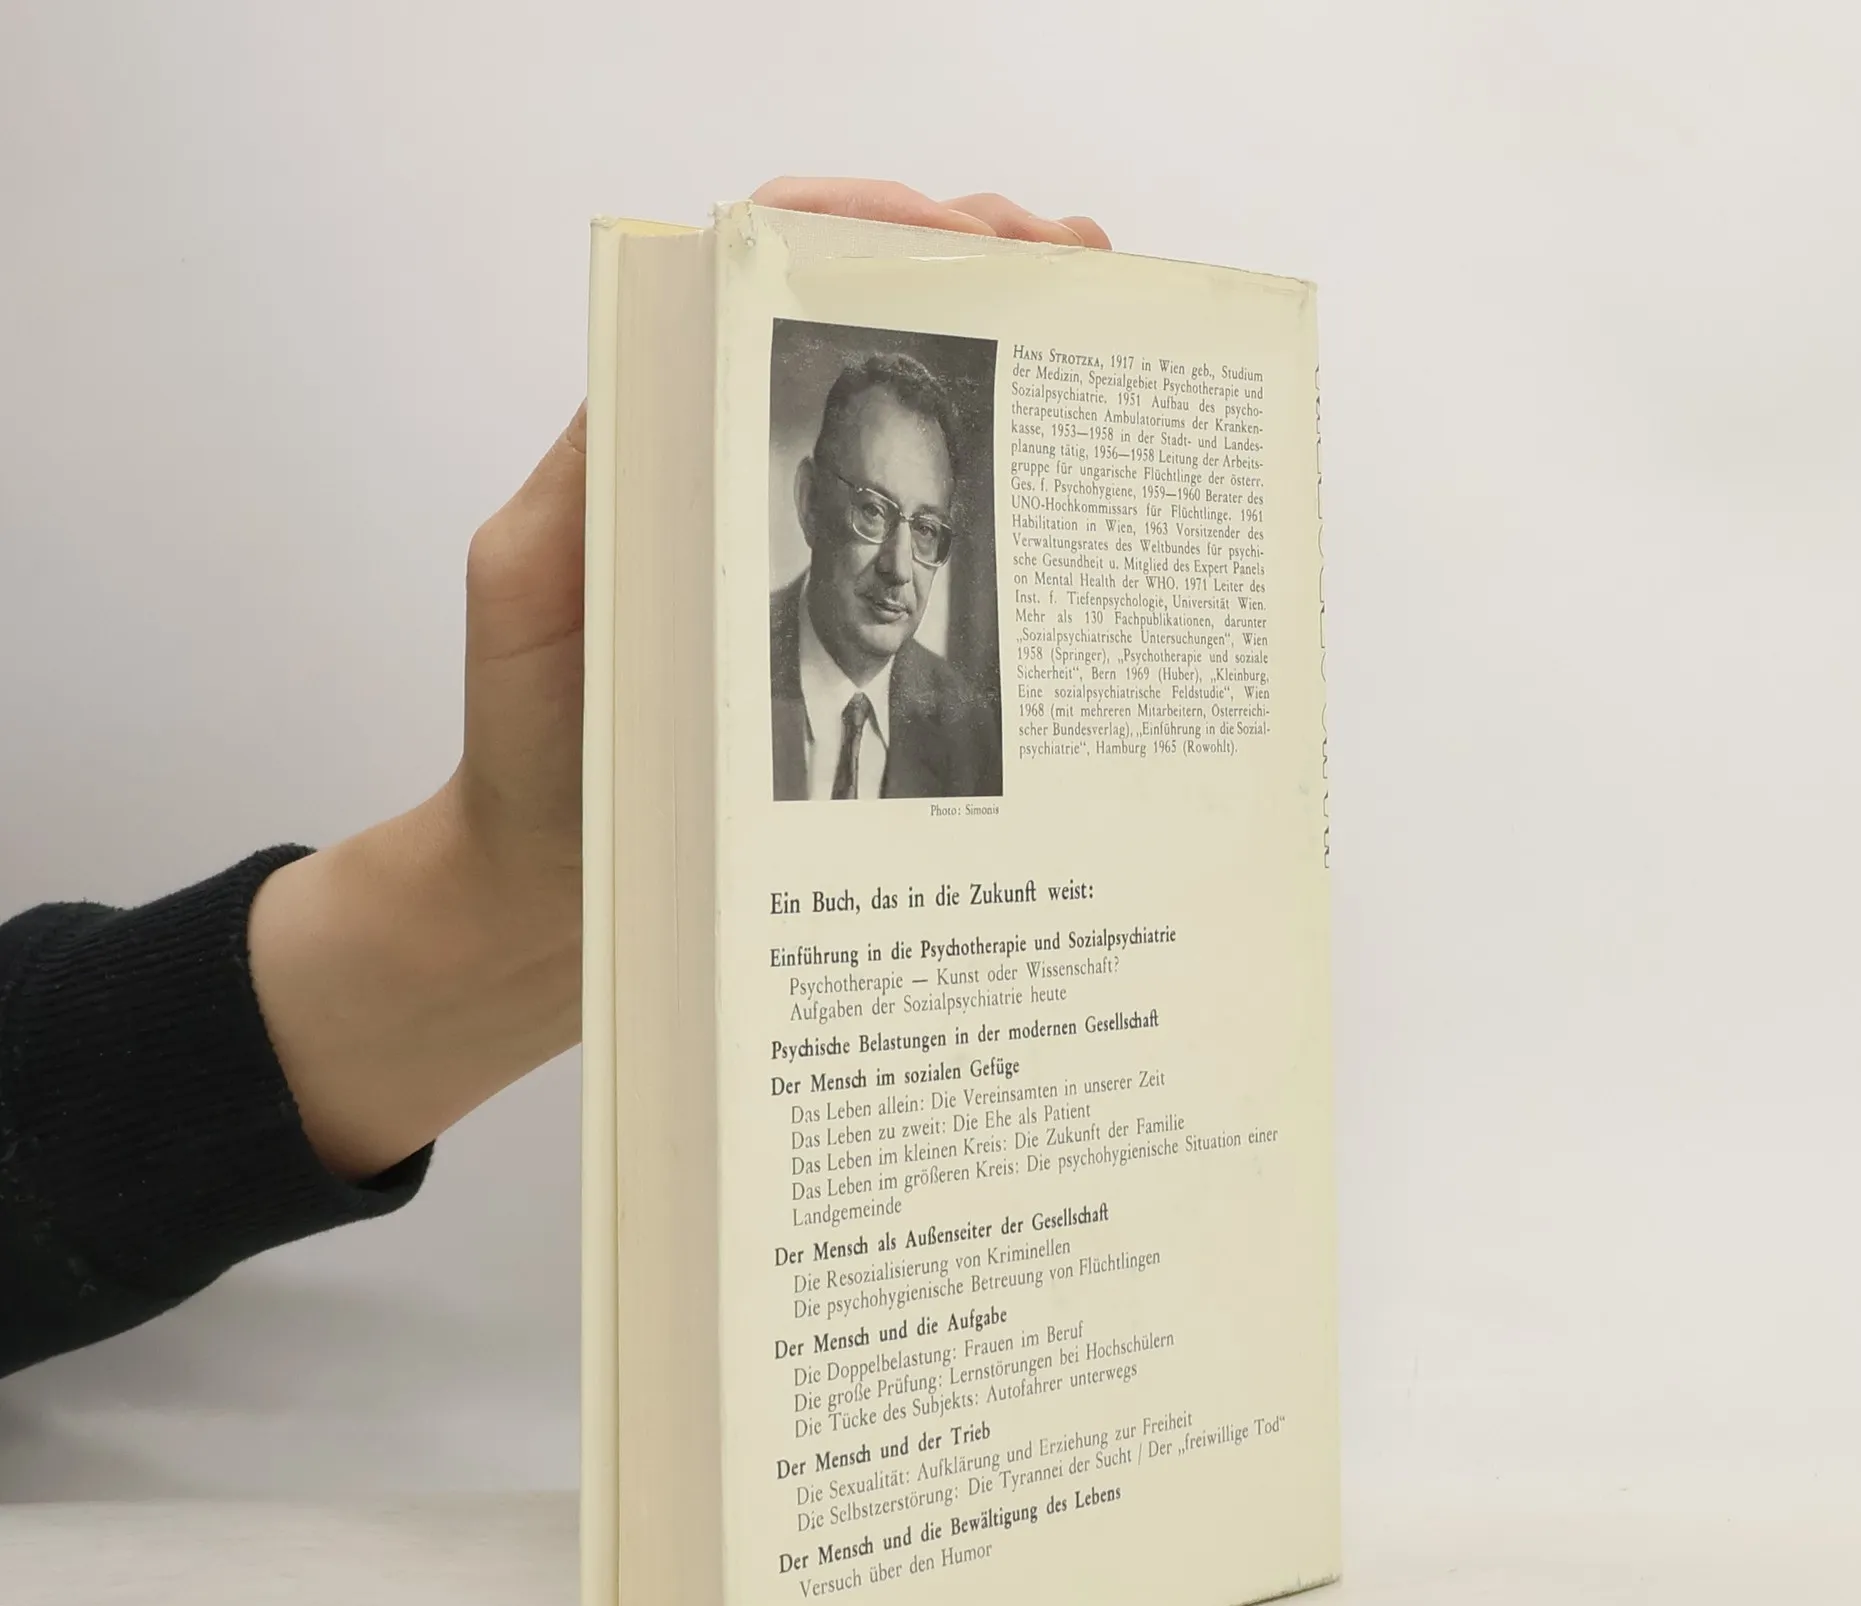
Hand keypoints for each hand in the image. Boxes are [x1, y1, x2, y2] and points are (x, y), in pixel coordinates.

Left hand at [249, 180, 1109, 1180]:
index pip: (758, 281)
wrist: (551, 889)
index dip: (859, 232)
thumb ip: (586, 476)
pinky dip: (998, 503)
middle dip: (973, 271)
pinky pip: (925, 550)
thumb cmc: (530, 745)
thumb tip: (666, 368)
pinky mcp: (839, 634)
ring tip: (1099, 328)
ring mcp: (799, 553)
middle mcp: (740, 476)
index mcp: (663, 436)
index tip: (954, 230)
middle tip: (1073, 262)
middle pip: (859, 331)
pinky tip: (1063, 491)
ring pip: (910, 430)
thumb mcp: (529, 585)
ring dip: (1006, 365)